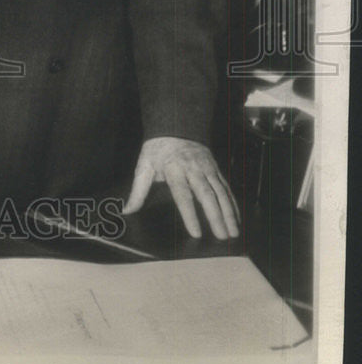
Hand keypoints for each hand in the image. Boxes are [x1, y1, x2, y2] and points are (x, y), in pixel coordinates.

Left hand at [123, 136, 239, 239]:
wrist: (174, 126)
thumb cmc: (157, 149)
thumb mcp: (144, 166)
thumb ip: (137, 191)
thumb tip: (127, 210)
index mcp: (174, 169)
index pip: (183, 195)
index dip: (190, 214)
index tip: (196, 233)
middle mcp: (193, 169)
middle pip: (206, 195)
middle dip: (215, 217)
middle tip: (221, 237)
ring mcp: (207, 168)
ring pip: (220, 192)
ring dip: (228, 213)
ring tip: (233, 232)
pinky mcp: (215, 168)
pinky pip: (225, 187)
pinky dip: (232, 203)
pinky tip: (236, 218)